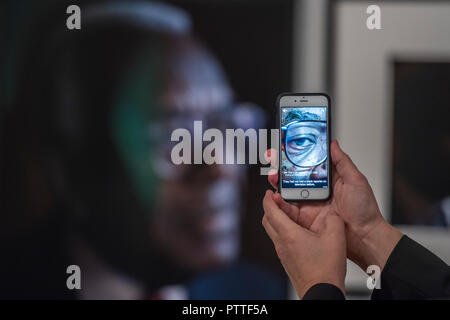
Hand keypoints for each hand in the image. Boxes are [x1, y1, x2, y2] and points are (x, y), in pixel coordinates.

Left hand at [262, 190, 346, 297]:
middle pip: (267, 221)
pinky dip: (284, 231)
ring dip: (277, 220)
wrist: (321, 292)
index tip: (269, 192)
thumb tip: (331, 213)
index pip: (270, 211)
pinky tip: (299, 232)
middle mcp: (281, 244)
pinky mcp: (287, 261)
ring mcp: (283, 254)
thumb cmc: (325, 270)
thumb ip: (333, 220)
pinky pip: (280, 241)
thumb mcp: (335, 238)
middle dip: (270, 208)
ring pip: (273, 232)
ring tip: (291, 214)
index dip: (268, 199)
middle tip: (279, 200)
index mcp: (289, 234)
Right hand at [265, 140, 402, 270]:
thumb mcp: (355, 180)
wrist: (364, 236)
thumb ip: (342, 162)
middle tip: (275, 160)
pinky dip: (280, 203)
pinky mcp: (304, 217)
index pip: (309, 163)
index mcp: (328, 179)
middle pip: (295, 176)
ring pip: (288, 191)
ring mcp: (310, 204)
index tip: (287, 147)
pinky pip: (288, 209)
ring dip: (278, 183)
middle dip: (282, 167)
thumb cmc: (364, 210)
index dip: (298, 156)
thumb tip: (332, 144)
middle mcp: (317, 190)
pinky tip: (276, 196)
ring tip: (274, 176)